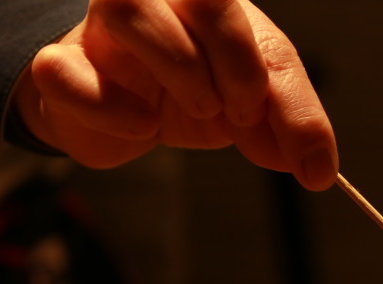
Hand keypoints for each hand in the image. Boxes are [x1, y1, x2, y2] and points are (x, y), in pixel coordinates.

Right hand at [12, 0, 337, 190]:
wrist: (123, 116)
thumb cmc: (190, 94)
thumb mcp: (251, 110)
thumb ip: (289, 127)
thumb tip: (318, 168)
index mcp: (210, 6)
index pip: (243, 13)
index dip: (260, 69)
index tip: (262, 116)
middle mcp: (159, 3)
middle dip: (234, 61)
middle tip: (238, 113)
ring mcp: (104, 30)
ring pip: (126, 6)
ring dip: (177, 65)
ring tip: (198, 110)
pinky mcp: (64, 68)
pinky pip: (63, 70)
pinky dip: (109, 106)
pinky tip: (141, 126)